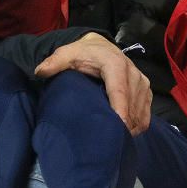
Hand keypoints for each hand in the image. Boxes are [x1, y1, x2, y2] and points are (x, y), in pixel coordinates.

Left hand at [35, 32, 151, 135]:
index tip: (118, 128)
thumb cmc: (82, 53)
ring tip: (115, 139)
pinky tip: (126, 132)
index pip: (119, 90)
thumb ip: (55, 62)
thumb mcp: (66, 53)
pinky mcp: (145, 89)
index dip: (120, 110)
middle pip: (132, 104)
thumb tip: (40, 71)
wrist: (99, 46)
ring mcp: (141, 81)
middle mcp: (132, 72)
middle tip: (109, 141)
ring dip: (131, 126)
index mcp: (114, 64)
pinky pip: (146, 112)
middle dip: (124, 124)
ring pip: (140, 110)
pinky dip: (139, 124)